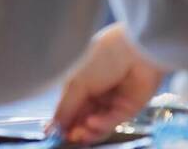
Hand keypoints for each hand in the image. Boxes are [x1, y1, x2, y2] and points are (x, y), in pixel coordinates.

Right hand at [50, 23, 167, 144]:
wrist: (135, 50)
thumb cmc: (102, 57)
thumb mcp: (76, 81)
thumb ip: (66, 106)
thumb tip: (54, 125)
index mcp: (80, 84)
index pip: (68, 107)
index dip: (61, 121)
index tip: (52, 134)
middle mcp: (95, 94)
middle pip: (81, 119)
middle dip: (73, 129)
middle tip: (67, 138)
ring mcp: (111, 102)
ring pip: (96, 125)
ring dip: (86, 132)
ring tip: (78, 135)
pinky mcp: (127, 109)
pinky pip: (111, 121)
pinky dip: (100, 125)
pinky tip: (92, 123)